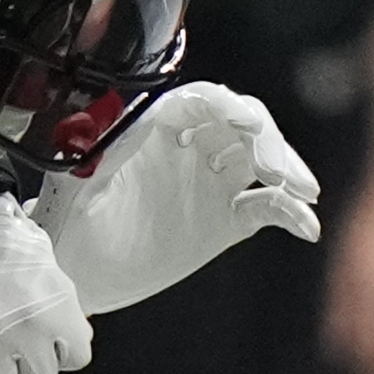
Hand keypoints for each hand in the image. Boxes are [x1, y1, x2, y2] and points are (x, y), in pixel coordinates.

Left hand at [25, 81, 321, 314]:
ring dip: (287, 170)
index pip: (202, 102)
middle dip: (267, 141)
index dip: (227, 105)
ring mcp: (212, 182)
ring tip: (302, 192)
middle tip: (277, 172)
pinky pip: (266, 207)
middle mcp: (190, 146)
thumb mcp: (75, 186)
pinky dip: (289, 212)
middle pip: (243, 125)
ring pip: (263, 161)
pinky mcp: (225, 219)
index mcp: (156, 126)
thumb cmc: (67, 223)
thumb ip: (93, 156)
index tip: (246, 122)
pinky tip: (306, 226)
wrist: (78, 272)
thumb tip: (99, 130)